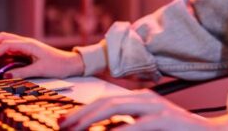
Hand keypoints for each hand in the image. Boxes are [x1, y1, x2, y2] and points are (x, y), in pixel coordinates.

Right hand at [0, 32, 83, 78]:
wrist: (70, 63)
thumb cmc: (58, 65)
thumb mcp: (41, 70)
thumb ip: (23, 73)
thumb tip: (6, 76)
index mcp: (28, 44)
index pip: (5, 45)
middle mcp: (25, 42)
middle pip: (2, 37)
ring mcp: (26, 46)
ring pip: (5, 41)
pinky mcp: (26, 51)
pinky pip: (10, 48)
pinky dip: (0, 50)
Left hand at [58, 89, 227, 129]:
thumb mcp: (147, 128)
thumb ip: (126, 127)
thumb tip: (103, 130)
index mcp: (139, 100)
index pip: (104, 101)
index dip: (82, 111)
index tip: (62, 122)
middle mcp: (145, 99)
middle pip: (106, 102)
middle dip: (81, 115)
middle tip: (62, 126)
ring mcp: (156, 108)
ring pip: (117, 107)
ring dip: (93, 119)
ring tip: (77, 130)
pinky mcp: (165, 120)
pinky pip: (138, 125)